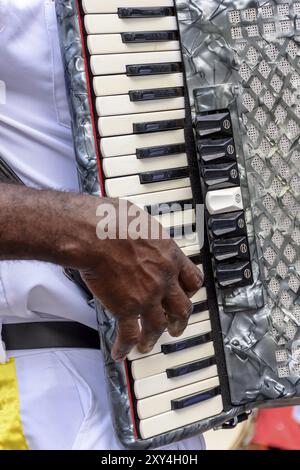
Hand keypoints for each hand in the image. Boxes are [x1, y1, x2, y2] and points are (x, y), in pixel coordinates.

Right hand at [79, 198, 203, 360]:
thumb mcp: (141, 220)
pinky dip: (125, 346)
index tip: (187, 295)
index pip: (192, 279)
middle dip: (180, 320)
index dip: (191, 290)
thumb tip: (142, 230)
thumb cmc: (113, 221)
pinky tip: (119, 352)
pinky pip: (129, 334)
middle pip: (182, 307)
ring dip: (154, 337)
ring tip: (149, 344)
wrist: (94, 234)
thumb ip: (148, 234)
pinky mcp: (126, 309)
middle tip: (177, 326)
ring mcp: (147, 297)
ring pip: (158, 326)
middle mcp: (163, 280)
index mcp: (170, 257)